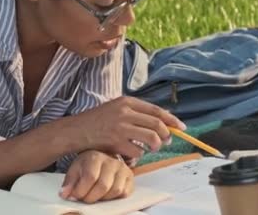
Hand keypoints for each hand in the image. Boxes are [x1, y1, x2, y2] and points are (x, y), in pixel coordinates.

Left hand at [59, 150, 133, 203]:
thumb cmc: (87, 165)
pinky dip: (114, 198)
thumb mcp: (75, 170)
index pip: (90, 177)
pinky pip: (124, 193)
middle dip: (91, 197)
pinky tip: (105, 195)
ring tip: (94, 196)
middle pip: (103, 186)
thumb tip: (64, 195)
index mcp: (95, 157)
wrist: (102, 158)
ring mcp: (123, 169)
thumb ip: (69, 183)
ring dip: (102, 198)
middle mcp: (112, 161)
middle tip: (84, 199)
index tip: (74, 196)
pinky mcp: (130, 178)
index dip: (81, 191)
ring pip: (115, 190)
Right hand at [71, 96, 185, 158]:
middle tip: (167, 141)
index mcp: (126, 101)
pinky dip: (139, 155)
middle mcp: (124, 112)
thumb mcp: (115, 109)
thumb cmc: (97, 121)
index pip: (156, 110)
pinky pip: (138, 151)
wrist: (76, 130)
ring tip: (152, 148)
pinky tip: (133, 153)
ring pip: (151, 138)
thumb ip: (135, 112)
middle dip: (167, 134)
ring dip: (156, 146)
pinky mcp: (116, 142)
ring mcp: (120, 127)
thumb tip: (161, 122)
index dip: (171, 119)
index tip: (181, 127)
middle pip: (157, 124)